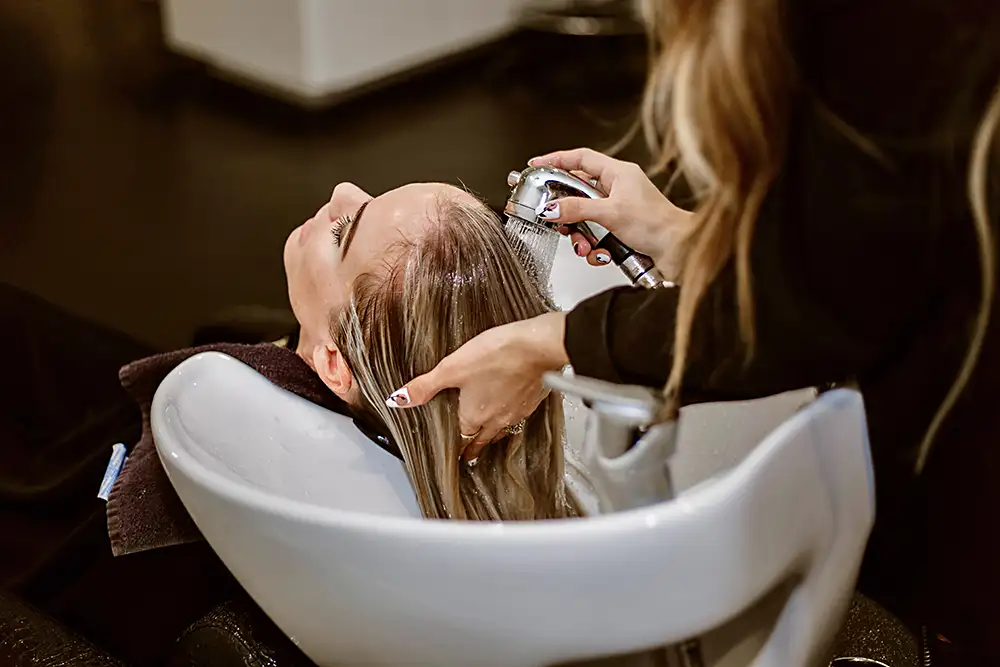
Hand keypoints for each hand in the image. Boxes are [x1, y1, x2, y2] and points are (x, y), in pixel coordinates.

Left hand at [384, 312, 568, 460]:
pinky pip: (519, 416)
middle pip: (482, 440)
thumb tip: (398, 400)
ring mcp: (517, 412)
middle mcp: (496, 420)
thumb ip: (425, 386)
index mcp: (474, 416)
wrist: (537, 347)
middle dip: (474, 447)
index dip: (457, 447)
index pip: (462, 440)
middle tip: (469, 454)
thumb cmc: (497, 355)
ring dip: (493, 434)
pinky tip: (511, 407)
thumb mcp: (452, 367)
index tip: (455, 454)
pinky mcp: (532, 400)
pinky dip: (511, 416)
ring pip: (502, 430)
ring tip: (488, 436)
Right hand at [530, 148, 690, 280]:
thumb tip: (551, 208)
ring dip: (581, 236)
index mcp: (618, 173)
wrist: (679, 251)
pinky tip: (601, 254)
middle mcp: (618, 189)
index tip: (537, 165)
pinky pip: (595, 236)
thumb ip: (577, 210)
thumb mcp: (610, 213)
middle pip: (578, 193)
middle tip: (557, 220)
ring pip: (584, 219)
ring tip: (586, 246)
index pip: (580, 158)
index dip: (557, 160)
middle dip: (567, 212)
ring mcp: (618, 210)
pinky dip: (594, 248)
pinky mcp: (620, 230)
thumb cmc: (658, 224)